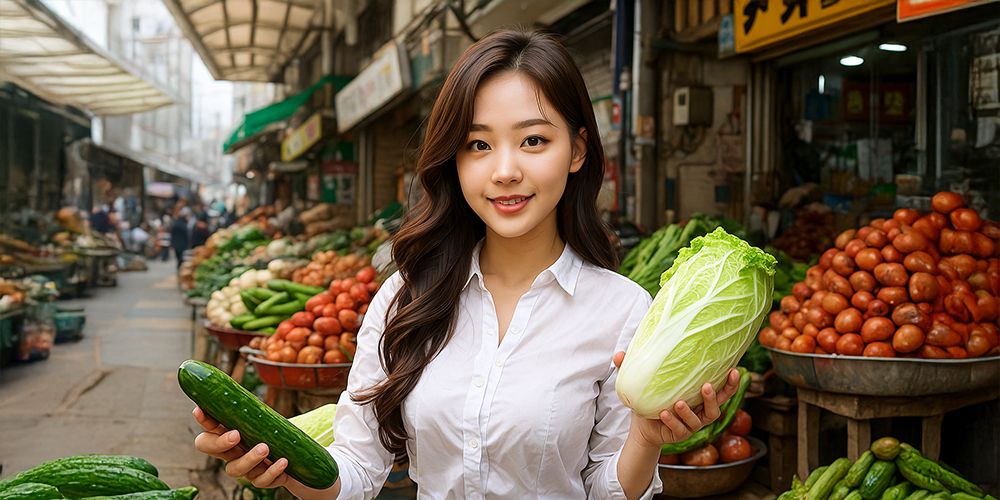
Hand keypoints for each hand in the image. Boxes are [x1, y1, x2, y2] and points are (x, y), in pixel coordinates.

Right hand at [192, 406, 297, 488]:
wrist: (295, 456)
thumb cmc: (274, 434)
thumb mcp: (264, 420)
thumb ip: (253, 411)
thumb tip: (246, 394)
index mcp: (228, 436)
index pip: (208, 429)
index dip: (202, 421)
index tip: (199, 410)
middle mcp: (231, 454)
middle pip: (212, 451)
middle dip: (220, 443)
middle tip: (236, 434)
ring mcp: (245, 469)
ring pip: (235, 469)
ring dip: (249, 459)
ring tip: (265, 447)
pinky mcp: (261, 479)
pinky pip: (261, 480)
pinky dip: (272, 471)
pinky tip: (283, 461)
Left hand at [612, 352, 740, 447]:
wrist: (642, 425)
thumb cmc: (651, 399)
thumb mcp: (644, 382)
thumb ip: (633, 368)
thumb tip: (619, 354)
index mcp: (699, 395)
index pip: (722, 388)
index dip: (731, 382)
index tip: (735, 369)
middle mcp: (700, 410)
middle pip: (718, 406)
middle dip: (716, 396)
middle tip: (706, 385)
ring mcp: (691, 424)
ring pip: (700, 420)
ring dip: (690, 411)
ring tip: (679, 402)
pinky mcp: (679, 434)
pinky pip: (680, 429)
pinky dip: (672, 421)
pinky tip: (663, 413)